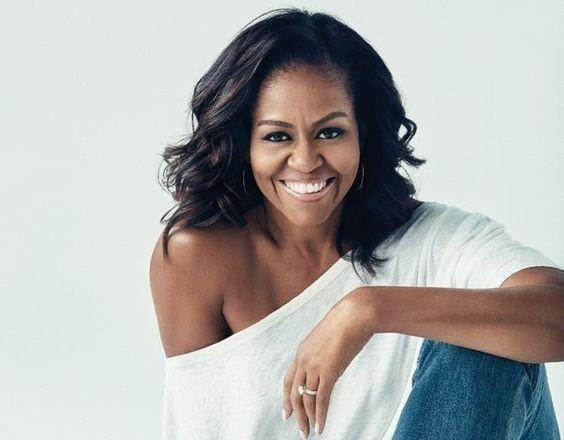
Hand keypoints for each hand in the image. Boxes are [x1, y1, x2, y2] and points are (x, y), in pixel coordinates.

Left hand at [281, 287, 375, 436]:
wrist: (355, 314)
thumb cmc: (346, 323)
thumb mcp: (328, 339)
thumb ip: (324, 353)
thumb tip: (330, 361)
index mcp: (302, 351)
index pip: (289, 379)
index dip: (287, 397)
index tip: (287, 412)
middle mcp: (303, 359)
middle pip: (294, 392)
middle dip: (296, 413)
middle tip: (300, 429)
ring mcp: (314, 365)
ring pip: (306, 398)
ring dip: (307, 418)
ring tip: (310, 431)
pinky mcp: (328, 370)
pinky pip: (320, 398)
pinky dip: (320, 415)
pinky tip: (320, 426)